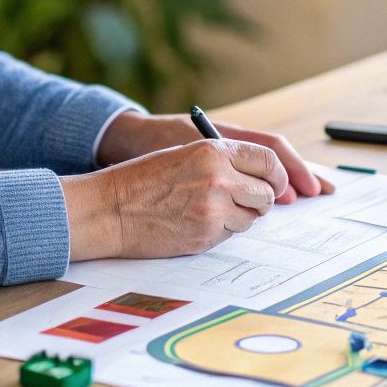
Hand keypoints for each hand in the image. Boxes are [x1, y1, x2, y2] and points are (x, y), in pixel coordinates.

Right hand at [61, 138, 287, 259]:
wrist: (109, 209)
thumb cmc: (142, 180)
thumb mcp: (185, 155)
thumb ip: (223, 162)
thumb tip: (260, 178)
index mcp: (214, 151)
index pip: (268, 159)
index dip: (278, 174)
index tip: (276, 183)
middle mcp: (219, 178)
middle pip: (266, 194)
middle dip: (260, 200)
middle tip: (246, 202)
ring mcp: (213, 209)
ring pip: (251, 218)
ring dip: (238, 217)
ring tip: (208, 210)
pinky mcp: (206, 235)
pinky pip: (230, 235)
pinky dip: (219, 231)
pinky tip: (194, 222)